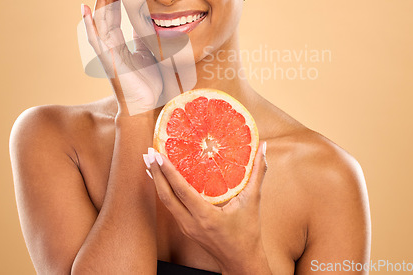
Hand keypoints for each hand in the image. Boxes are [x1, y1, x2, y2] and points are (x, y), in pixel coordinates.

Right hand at [81, 0, 162, 115]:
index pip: (116, 10)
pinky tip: (85, 9)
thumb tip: (156, 20)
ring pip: (100, 19)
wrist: (144, 105)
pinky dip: (89, 24)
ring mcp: (106, 51)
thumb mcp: (151, 52)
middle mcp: (109, 43)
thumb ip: (148, 36)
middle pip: (106, 9)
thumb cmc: (149, 82)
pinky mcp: (106, 60)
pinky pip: (95, 38)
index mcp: (119, 41)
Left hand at [145, 142, 270, 272]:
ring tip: (150, 162)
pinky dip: (164, 190)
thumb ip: (258, 173)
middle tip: (148, 153)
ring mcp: (186, 226)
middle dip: (155, 173)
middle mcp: (191, 222)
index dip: (168, 172)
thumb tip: (263, 148)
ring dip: (157, 181)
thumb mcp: (253, 201)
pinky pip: (170, 206)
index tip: (158, 156)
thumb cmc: (248, 234)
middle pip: (165, 195)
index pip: (181, 190)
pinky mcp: (185, 227)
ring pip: (165, 202)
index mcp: (205, 216)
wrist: (242, 263)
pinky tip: (161, 179)